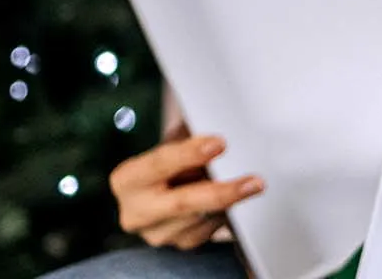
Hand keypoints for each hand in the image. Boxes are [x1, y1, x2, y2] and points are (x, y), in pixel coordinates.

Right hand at [107, 131, 264, 248]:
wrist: (159, 193)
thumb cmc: (170, 163)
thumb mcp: (173, 143)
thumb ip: (189, 138)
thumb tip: (220, 136)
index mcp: (127, 179)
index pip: (159, 163)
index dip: (189, 154)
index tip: (219, 144)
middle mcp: (135, 211)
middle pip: (181, 203)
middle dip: (221, 193)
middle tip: (254, 182)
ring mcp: (157, 234)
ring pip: (202, 219)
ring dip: (229, 201)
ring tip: (246, 183)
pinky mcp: (180, 245)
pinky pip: (212, 231)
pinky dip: (227, 214)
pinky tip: (235, 201)